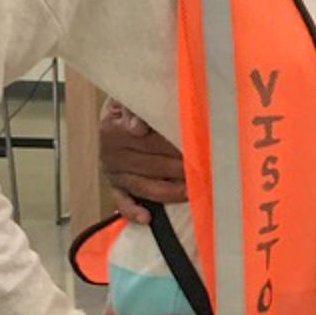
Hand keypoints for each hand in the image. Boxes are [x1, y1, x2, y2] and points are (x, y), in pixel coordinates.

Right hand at [99, 96, 187, 223]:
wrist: (116, 111)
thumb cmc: (133, 102)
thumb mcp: (131, 96)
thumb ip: (136, 108)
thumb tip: (138, 127)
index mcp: (113, 128)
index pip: (151, 141)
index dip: (176, 147)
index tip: (197, 151)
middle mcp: (110, 153)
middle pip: (152, 165)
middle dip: (181, 169)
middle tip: (206, 172)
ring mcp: (112, 172)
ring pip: (144, 186)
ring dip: (170, 191)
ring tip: (193, 191)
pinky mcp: (114, 186)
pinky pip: (122, 202)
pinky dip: (133, 212)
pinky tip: (147, 218)